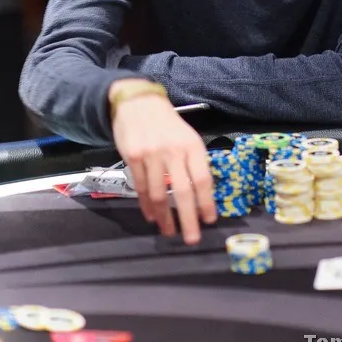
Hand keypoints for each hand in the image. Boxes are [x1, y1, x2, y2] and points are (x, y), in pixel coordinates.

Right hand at [110, 88, 215, 243]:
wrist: (137, 103)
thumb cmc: (167, 124)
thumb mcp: (187, 137)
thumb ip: (194, 162)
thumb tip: (202, 194)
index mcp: (192, 146)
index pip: (202, 179)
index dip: (206, 202)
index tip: (209, 220)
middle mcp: (173, 151)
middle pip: (182, 191)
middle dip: (188, 219)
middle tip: (191, 238)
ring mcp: (151, 154)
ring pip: (158, 194)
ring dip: (164, 217)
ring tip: (169, 231)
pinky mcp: (133, 157)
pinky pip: (141, 187)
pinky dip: (146, 205)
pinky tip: (152, 215)